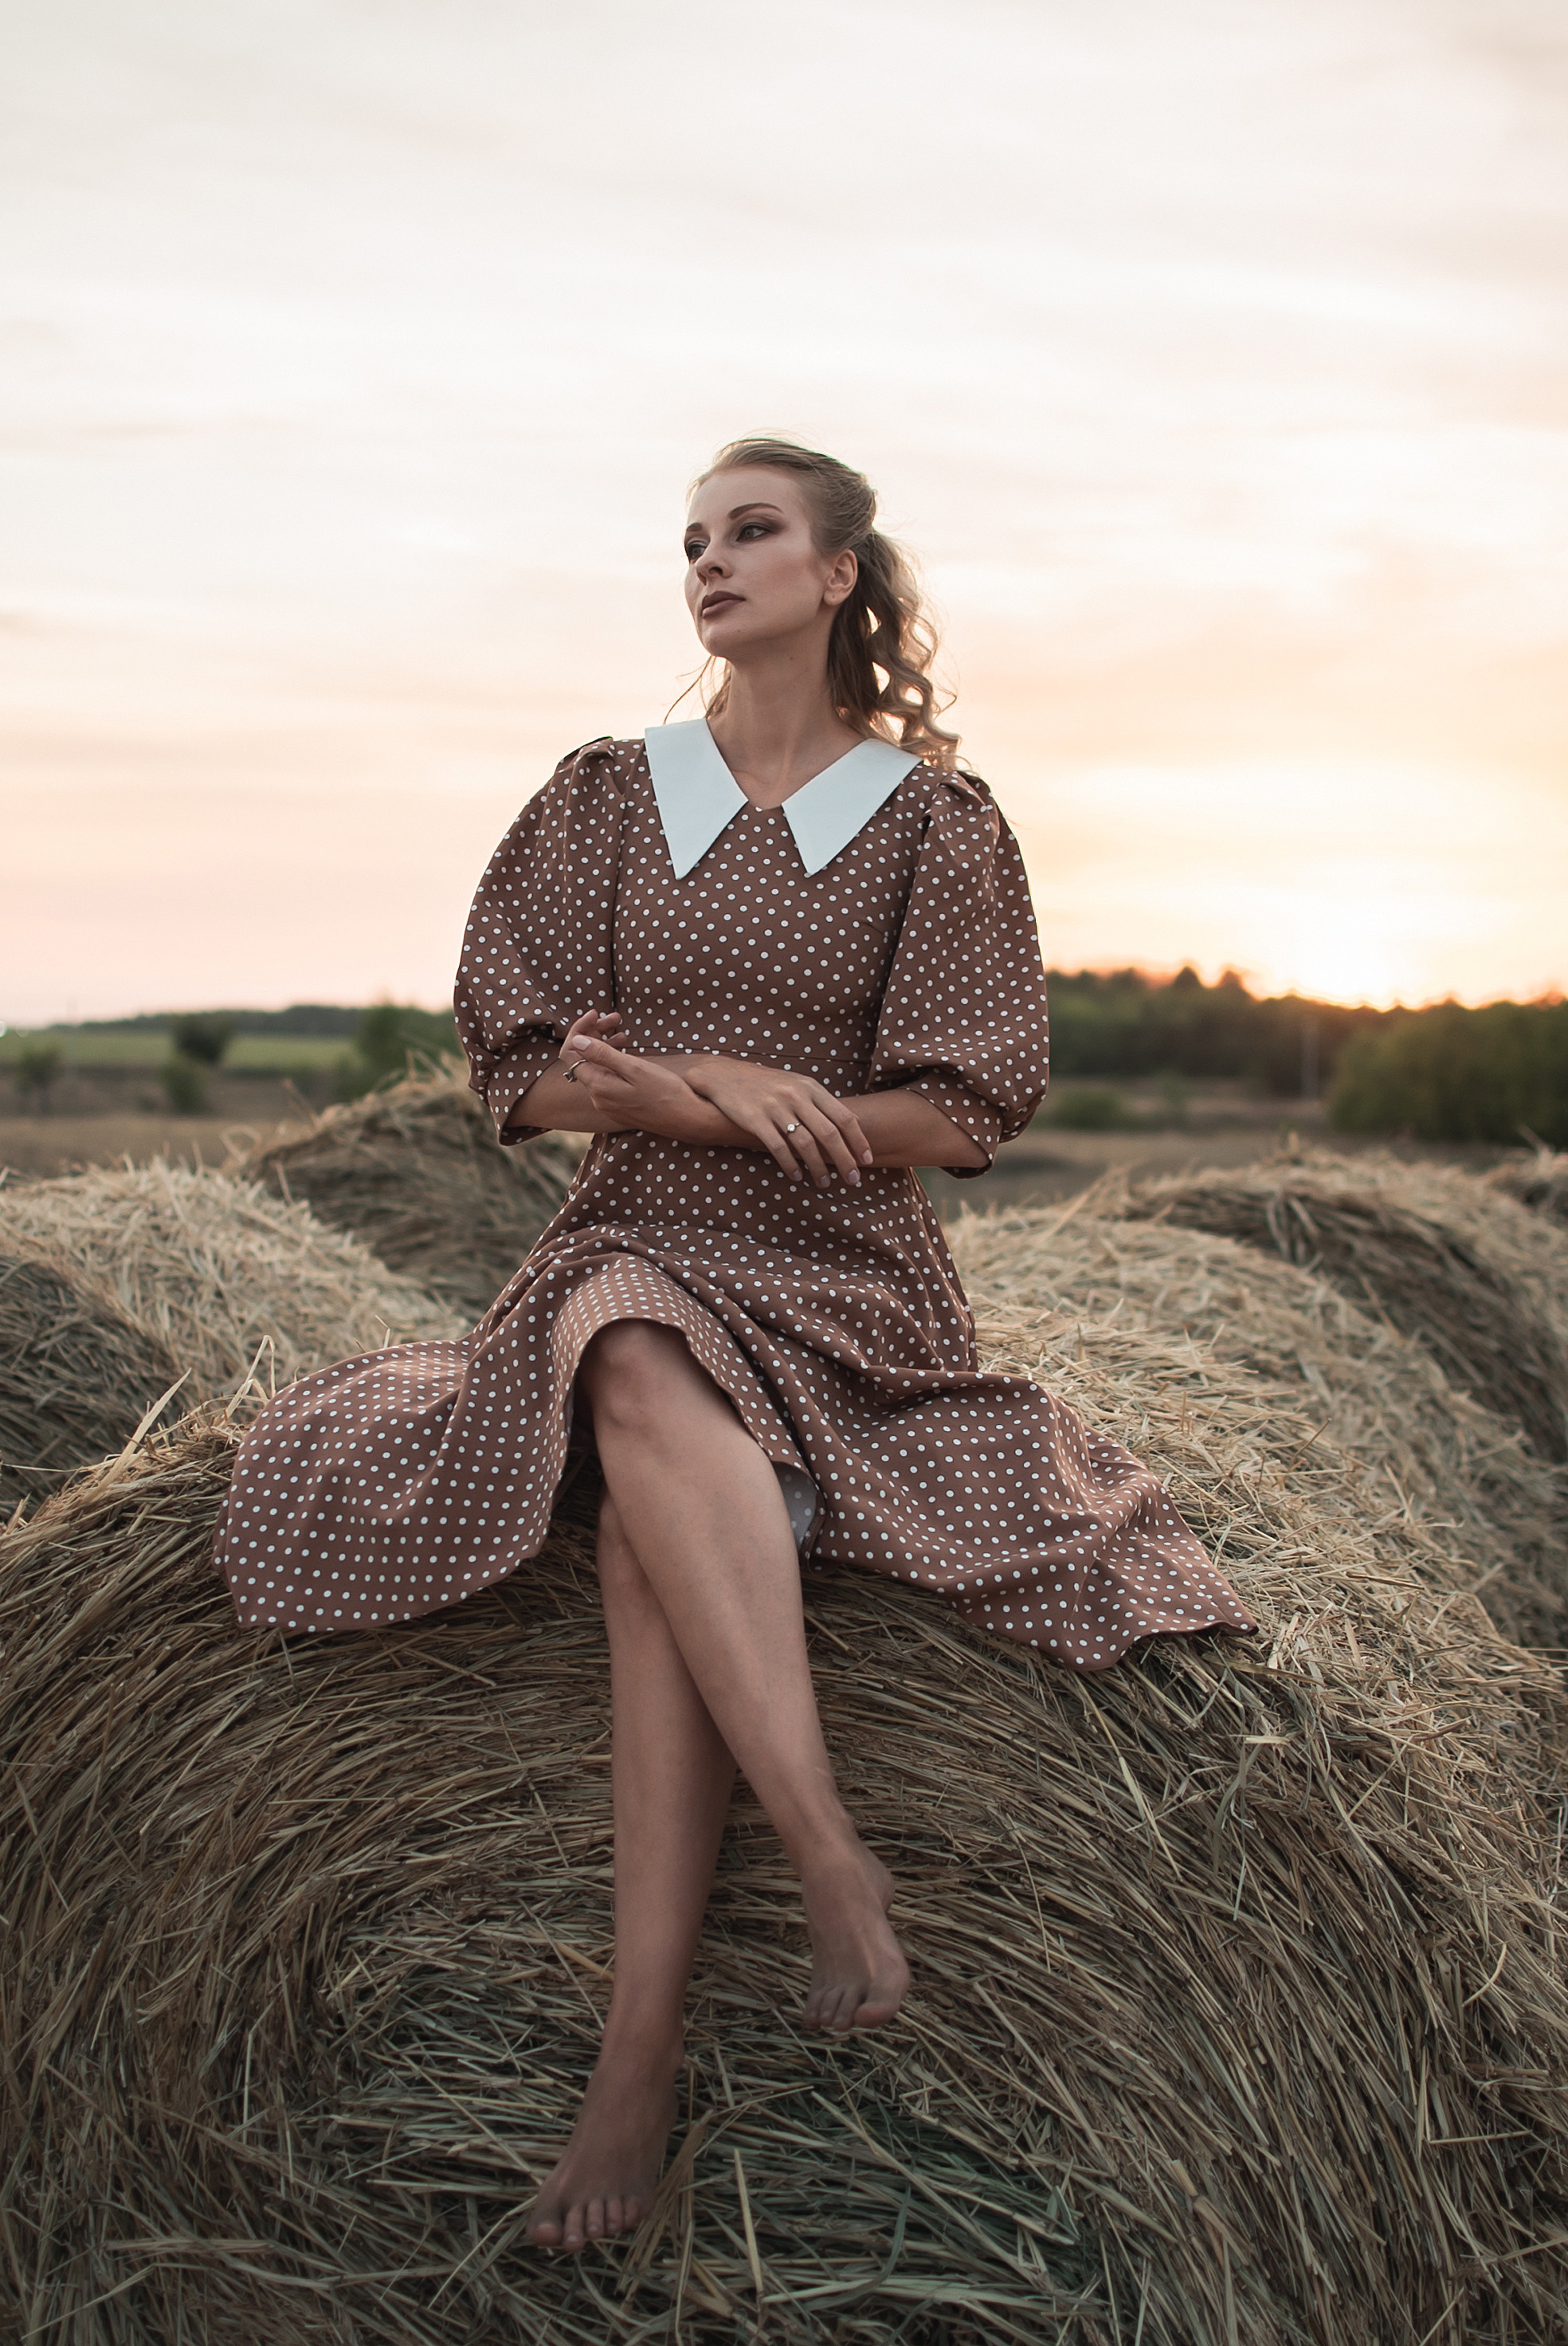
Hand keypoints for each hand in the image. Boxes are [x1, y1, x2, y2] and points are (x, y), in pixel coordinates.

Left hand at [561, 1028, 716, 1143]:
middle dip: (594, 1034)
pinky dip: (612, 1062)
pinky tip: (627, 1052)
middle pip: (583, 1059)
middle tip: (616, 1018)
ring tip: (623, 1032)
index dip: (580, 1030)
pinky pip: (607, 1079)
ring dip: (605, 1046)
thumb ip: (603, 1055)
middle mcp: (598, 1098)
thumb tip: (577, 1041)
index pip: (571, 1053)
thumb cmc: (666, 1093)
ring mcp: (608, 1104)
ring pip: (596, 1068)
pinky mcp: (619, 1107)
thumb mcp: (635, 1068)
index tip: (597, 1014)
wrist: (688, 1120)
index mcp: (599, 1087)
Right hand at [682, 1054, 871, 1187]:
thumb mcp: (796, 1085)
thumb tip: (849, 1123)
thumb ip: (819, 1102)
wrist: (724, 1075)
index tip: (867, 1160)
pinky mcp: (756, 1120)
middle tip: (853, 1179)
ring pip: (806, 1144)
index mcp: (810, 1087)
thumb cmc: (765, 1084)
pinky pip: (779, 1148)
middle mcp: (796, 1096)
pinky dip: (791, 1165)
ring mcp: (776, 1108)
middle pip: (829, 1134)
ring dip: (819, 1168)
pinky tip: (797, 1176)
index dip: (859, 1141)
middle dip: (845, 1160)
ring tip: (825, 1183)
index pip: (844, 1117)